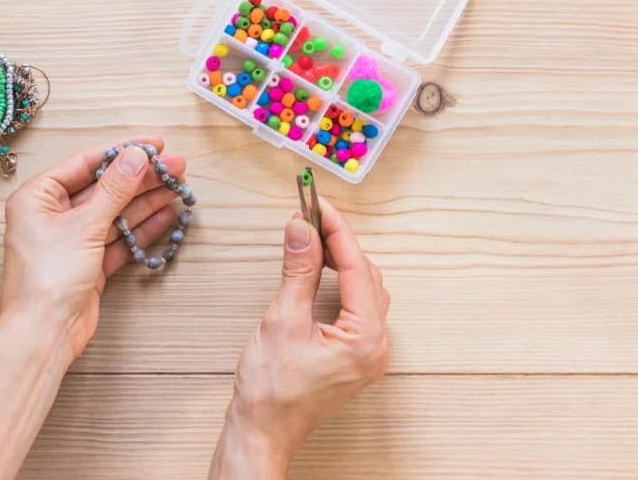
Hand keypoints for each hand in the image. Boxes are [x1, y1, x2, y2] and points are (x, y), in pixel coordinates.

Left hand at [0, 137, 185, 360]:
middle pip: (104, 188)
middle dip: (140, 178)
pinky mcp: (88, 264)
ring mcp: (72, 241)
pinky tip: (167, 214)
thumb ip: (114, 190)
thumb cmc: (47, 278)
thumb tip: (137, 157)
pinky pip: (118, 238)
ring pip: (115, 213)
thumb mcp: (84, 225)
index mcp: (37, 197)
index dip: (122, 152)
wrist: (43, 334)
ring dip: (146, 201)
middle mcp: (52, 216)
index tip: (154, 144)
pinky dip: (141, 228)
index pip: (85, 164)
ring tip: (178, 186)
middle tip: (176, 167)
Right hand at [210, 202, 389, 477]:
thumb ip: (298, 269)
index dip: (336, 230)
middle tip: (310, 217)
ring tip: (313, 240)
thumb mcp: (282, 319)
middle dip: (339, 243)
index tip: (317, 204)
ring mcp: (367, 354)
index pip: (356, 267)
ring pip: (364, 291)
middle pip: (366, 276)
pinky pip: (357, 309)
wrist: (262, 432)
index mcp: (365, 337)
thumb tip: (302, 228)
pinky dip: (341, 284)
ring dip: (341, 262)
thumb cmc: (270, 390)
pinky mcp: (354, 358)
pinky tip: (320, 273)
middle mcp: (376, 346)